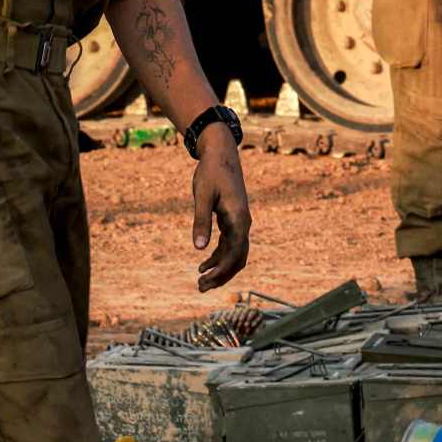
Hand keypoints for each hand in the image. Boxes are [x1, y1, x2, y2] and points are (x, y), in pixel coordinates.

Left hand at [190, 132, 250, 291]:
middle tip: (200, 288)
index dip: (221, 270)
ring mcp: (240, 221)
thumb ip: (200, 221)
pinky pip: (230, 245)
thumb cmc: (211, 172)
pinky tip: (204, 263)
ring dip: (220, 269)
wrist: (221, 153)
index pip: (234, 253)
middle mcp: (243, 222)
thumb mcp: (202, 195)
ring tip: (201, 282)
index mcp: (238, 218)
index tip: (204, 281)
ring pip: (235, 254)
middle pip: (238, 258)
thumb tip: (198, 249)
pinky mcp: (233, 219)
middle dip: (221, 276)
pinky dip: (219, 257)